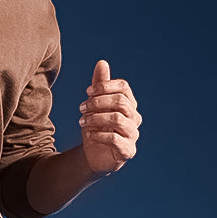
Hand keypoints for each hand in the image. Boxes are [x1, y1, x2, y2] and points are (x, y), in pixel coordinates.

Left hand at [78, 59, 140, 173]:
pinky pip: (115, 139)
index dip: (105, 86)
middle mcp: (134, 118)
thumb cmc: (96, 127)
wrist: (93, 155)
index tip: (88, 91)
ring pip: (117, 119)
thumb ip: (100, 85)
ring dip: (96, 118)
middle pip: (120, 102)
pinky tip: (89, 135)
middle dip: (97, 103)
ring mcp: (132, 135)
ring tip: (82, 122)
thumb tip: (102, 62)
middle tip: (81, 108)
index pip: (124, 87)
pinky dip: (99, 135)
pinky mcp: (127, 151)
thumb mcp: (94, 105)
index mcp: (129, 104)